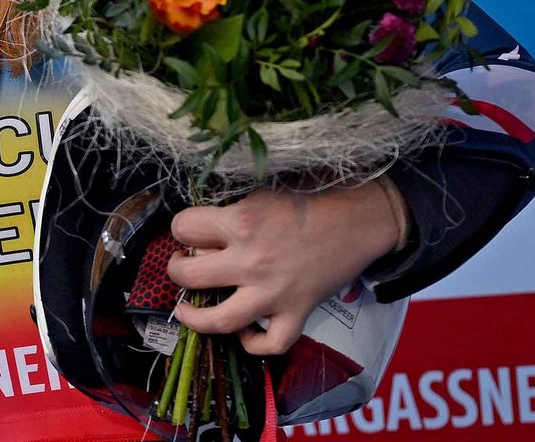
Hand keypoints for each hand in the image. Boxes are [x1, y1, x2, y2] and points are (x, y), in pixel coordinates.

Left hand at [166, 182, 399, 355]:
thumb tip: (200, 225)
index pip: (184, 228)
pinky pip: (271, 344)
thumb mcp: (259, 191)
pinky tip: (243, 332)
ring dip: (195, 318)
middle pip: (188, 275)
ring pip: (220, 320)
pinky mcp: (298, 313)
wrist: (358, 219)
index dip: (181, 228)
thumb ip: (229, 210)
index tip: (188, 230)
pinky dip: (253, 344)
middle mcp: (252, 261)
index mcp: (241, 222)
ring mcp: (274, 293)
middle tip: (182, 264)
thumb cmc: (309, 197)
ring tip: (187, 309)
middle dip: (176, 269)